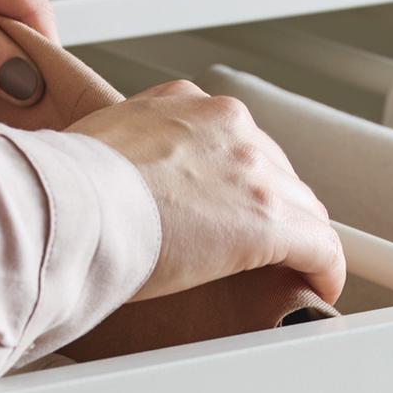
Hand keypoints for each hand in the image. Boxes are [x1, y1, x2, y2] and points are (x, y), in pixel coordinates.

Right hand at [70, 81, 344, 303]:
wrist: (71, 207)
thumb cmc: (67, 190)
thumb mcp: (95, 148)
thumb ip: (121, 158)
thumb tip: (111, 187)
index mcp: (184, 104)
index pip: (233, 141)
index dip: (240, 181)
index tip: (235, 205)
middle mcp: (227, 126)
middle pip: (274, 171)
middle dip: (271, 208)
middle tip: (262, 247)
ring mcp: (253, 171)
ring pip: (301, 208)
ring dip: (298, 241)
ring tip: (294, 271)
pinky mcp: (271, 221)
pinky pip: (321, 247)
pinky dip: (326, 270)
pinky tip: (321, 287)